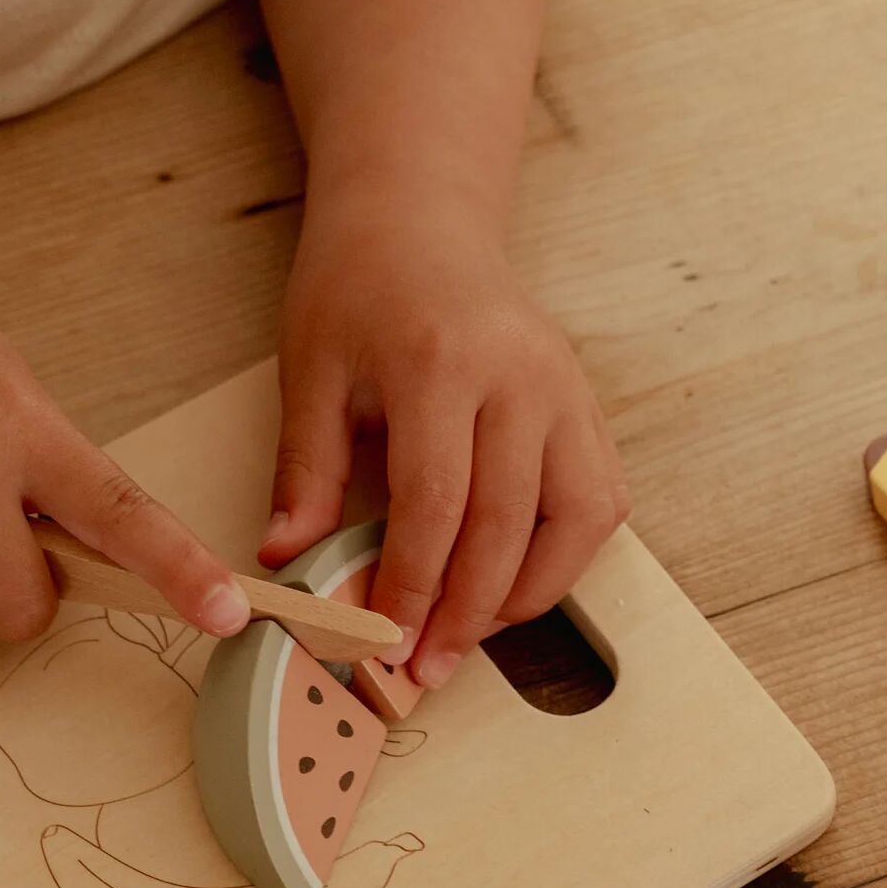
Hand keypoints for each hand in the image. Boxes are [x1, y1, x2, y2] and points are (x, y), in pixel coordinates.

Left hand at [260, 196, 628, 687]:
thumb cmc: (360, 288)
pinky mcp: (586, 405)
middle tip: (428, 668)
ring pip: (577, 522)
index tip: (387, 641)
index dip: (414, 587)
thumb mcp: (310, 369)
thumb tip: (286, 561)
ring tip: (471, 631)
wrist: (421, 220)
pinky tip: (512, 581)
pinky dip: (564, 556)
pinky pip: (599, 502)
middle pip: (507, 526)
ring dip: (527, 593)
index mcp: (441, 363)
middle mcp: (521, 377)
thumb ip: (304, 469)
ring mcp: (565, 391)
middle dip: (466, 613)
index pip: (436, 505)